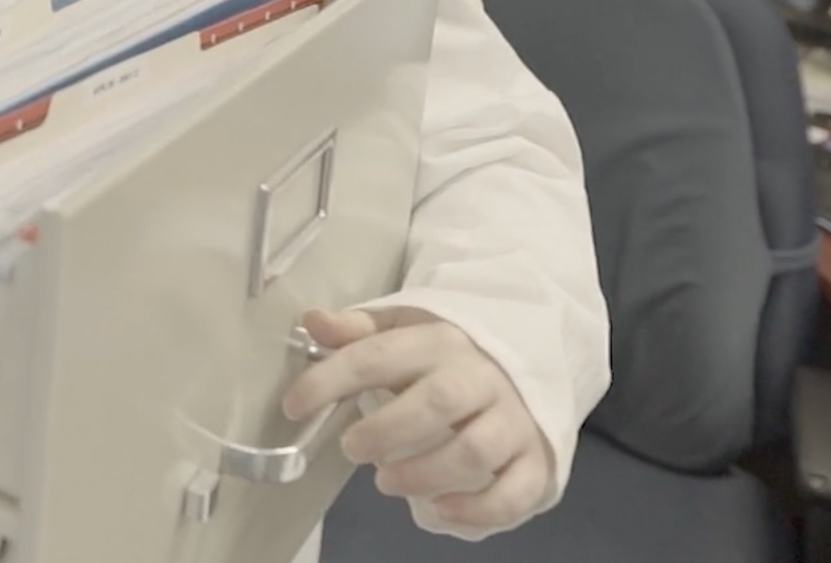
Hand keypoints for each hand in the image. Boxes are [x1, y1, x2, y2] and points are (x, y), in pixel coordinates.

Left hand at [281, 307, 550, 532]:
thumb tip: (313, 320)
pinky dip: (477, 508)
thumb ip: (358, 332)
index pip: (378, 355)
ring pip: (475, 450)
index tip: (294, 406)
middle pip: (436, 402)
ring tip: (385, 482)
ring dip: (425, 473)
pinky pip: (515, 491)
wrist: (527, 363)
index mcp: (439, 341)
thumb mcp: (402, 330)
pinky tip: (439, 509)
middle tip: (350, 448)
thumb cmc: (447, 355)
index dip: (330, 380)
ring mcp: (513, 419)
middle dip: (385, 430)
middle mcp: (479, 377)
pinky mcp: (535, 458)